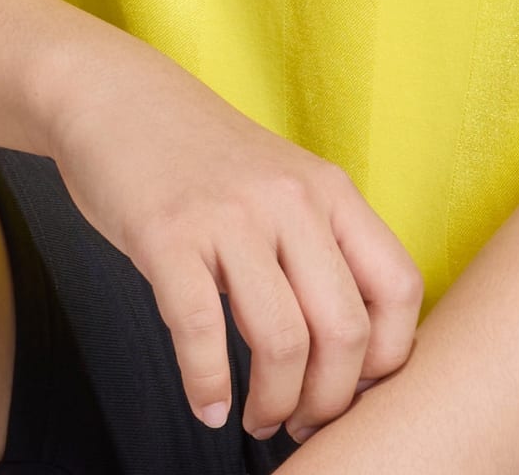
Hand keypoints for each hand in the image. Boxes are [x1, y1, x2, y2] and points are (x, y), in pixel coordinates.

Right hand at [46, 31, 423, 442]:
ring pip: (282, 340)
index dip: (386, 359)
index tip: (355, 391)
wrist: (120, 99)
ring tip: (258, 419)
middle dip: (328, 400)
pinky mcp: (168, 234)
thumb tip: (354, 354)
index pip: (398, 288)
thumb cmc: (205, 161)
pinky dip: (207, 386)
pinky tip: (206, 405)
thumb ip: (320, 249)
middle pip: (345, 330)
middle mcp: (291, 199)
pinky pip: (199, 330)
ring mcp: (230, 215)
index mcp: (330, 190)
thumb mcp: (284, 187)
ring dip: (273, 404)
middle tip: (300, 420)